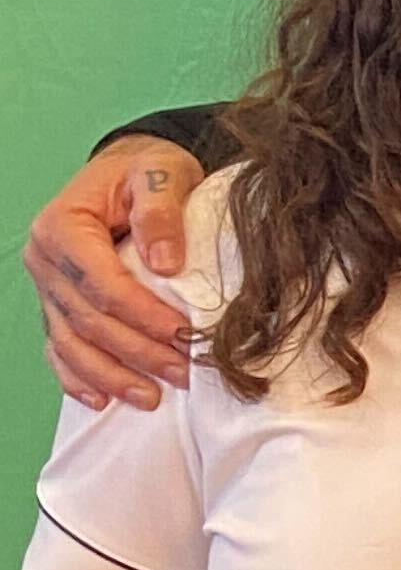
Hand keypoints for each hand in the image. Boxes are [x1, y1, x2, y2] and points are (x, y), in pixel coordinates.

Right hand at [22, 138, 201, 407]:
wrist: (130, 170)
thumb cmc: (146, 171)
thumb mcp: (160, 173)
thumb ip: (160, 211)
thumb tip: (165, 263)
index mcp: (62, 226)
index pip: (102, 283)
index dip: (143, 314)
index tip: (185, 334)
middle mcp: (45, 260)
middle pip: (89, 319)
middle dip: (138, 352)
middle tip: (184, 373)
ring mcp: (47, 287)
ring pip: (72, 342)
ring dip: (111, 375)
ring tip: (152, 398)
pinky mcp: (56, 305)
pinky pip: (60, 348)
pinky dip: (79, 377)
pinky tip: (103, 399)